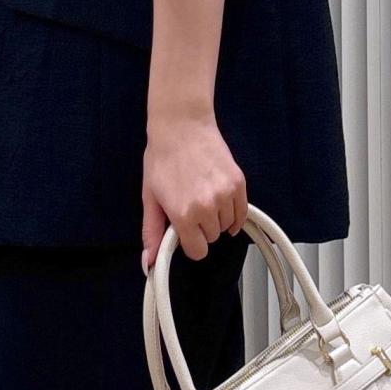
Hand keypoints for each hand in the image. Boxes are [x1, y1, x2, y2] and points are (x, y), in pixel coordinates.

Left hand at [141, 105, 247, 270]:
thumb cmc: (162, 158)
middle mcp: (207, 207)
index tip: (185, 231)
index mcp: (183, 214)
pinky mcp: (238, 183)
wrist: (182, 126)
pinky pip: (242, 213)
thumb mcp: (150, 198)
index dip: (190, 243)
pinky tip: (221, 203)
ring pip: (227, 226)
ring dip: (217, 219)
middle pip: (212, 238)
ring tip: (203, 197)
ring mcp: (225, 194)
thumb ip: (152, 233)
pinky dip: (234, 213)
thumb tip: (149, 263)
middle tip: (190, 206)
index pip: (197, 251)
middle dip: (202, 228)